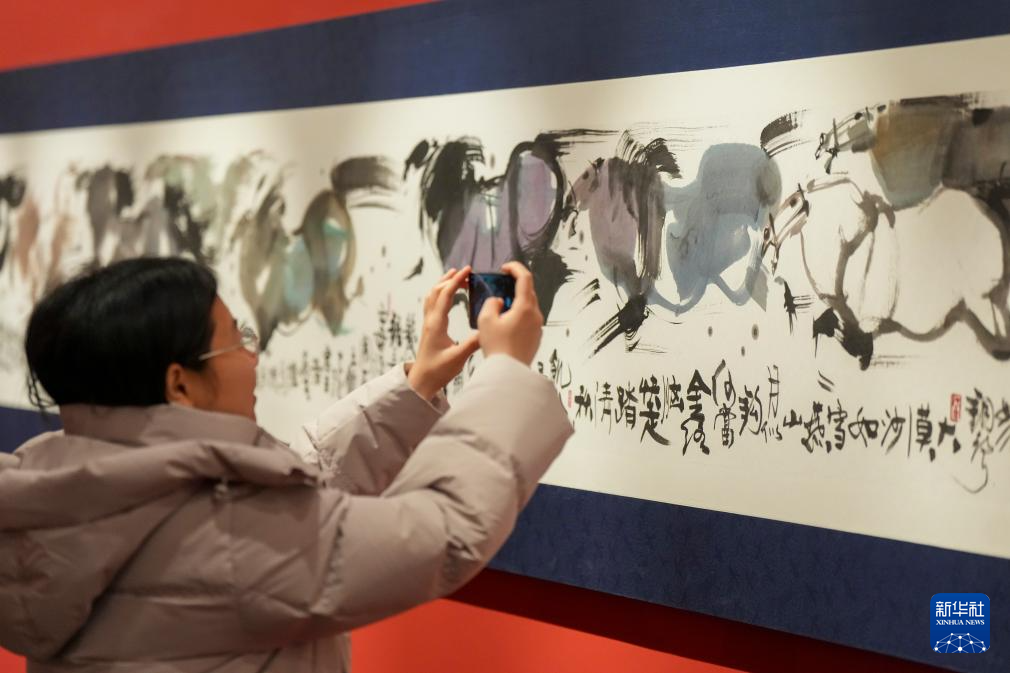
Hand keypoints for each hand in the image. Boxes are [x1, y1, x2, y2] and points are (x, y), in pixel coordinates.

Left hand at [407, 266, 479, 399]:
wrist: (422, 380)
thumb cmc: (438, 370)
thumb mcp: (458, 358)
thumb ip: (472, 343)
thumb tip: (486, 329)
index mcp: (437, 324)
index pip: (445, 295)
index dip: (456, 280)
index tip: (467, 270)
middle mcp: (430, 320)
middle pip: (437, 290)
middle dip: (451, 278)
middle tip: (466, 272)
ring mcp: (428, 323)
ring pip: (432, 295)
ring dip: (443, 283)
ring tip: (455, 276)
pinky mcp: (429, 328)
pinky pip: (432, 303)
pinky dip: (440, 293)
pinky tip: (448, 295)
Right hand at [477, 261, 542, 364]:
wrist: (508, 372)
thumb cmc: (497, 347)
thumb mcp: (486, 320)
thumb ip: (491, 303)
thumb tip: (498, 302)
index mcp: (525, 307)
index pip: (525, 277)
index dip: (515, 268)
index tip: (505, 268)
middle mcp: (535, 315)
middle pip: (528, 291)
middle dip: (514, 285)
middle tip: (500, 285)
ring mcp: (538, 327)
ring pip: (529, 306)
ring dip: (516, 301)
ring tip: (500, 306)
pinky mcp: (536, 337)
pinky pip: (529, 319)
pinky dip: (519, 314)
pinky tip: (506, 322)